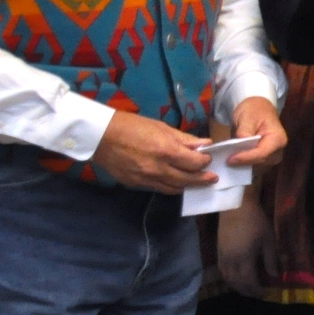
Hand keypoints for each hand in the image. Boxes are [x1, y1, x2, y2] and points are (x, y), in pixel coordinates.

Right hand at [90, 110, 217, 192]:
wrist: (101, 136)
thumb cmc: (132, 126)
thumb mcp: (161, 127)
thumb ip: (184, 139)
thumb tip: (204, 144)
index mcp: (166, 151)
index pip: (195, 163)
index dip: (205, 162)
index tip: (209, 159)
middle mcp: (158, 169)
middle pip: (187, 180)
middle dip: (202, 179)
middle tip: (212, 178)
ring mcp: (146, 179)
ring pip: (173, 188)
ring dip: (187, 186)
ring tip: (197, 183)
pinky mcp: (136, 184)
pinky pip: (158, 188)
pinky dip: (170, 186)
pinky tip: (176, 182)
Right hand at [215, 200, 279, 297]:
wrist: (236, 207)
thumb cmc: (256, 221)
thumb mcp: (268, 240)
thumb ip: (271, 259)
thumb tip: (275, 276)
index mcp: (244, 258)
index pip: (249, 281)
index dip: (256, 289)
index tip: (265, 292)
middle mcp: (231, 261)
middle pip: (236, 282)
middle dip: (247, 291)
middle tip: (256, 294)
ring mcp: (222, 256)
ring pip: (227, 278)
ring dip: (236, 286)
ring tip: (247, 289)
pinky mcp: (218, 251)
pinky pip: (222, 271)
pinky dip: (229, 279)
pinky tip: (235, 278)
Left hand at [224, 96, 286, 167]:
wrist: (258, 109)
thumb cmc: (254, 111)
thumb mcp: (247, 117)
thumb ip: (245, 130)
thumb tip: (241, 142)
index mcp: (278, 139)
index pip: (262, 153)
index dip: (246, 158)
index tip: (230, 159)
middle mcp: (278, 151)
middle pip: (260, 163)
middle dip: (243, 163)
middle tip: (226, 161)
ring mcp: (272, 157)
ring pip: (257, 168)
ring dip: (243, 166)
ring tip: (227, 162)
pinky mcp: (265, 160)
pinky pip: (254, 167)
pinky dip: (243, 166)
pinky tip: (232, 162)